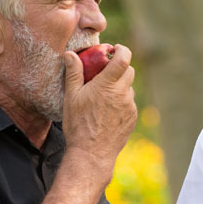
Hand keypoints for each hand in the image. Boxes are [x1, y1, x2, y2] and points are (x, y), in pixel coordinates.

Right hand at [62, 44, 136, 176]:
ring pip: (129, 88)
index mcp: (107, 85)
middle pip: (129, 71)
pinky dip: (121, 101)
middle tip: (106, 71)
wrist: (91, 154)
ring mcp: (130, 107)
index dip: (122, 50)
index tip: (115, 49)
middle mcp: (123, 94)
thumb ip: (73, 73)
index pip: (124, 59)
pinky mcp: (132, 118)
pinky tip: (107, 110)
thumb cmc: (78, 125)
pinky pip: (129, 103)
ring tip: (104, 95)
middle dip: (119, 67)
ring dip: (120, 86)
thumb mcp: (71, 98)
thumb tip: (70, 54)